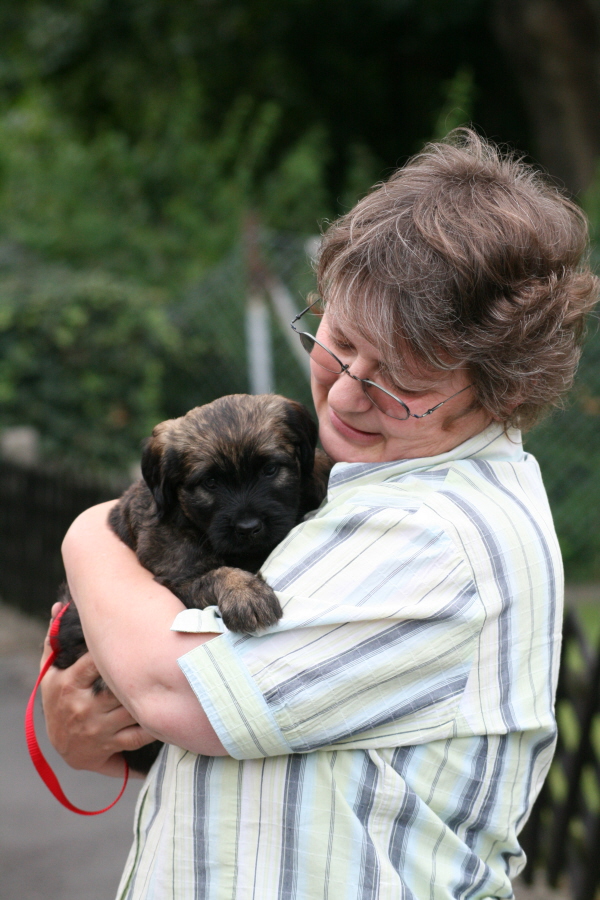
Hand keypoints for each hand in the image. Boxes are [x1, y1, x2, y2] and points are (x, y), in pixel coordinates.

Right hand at [40, 605, 155, 777]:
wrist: (62, 748)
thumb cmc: (58, 703)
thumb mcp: (50, 675)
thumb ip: (55, 642)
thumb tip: (59, 606)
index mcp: (69, 684)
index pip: (91, 664)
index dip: (110, 651)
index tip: (133, 636)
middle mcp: (83, 706)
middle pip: (115, 687)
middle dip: (137, 674)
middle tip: (162, 656)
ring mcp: (98, 727)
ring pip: (130, 709)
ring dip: (150, 696)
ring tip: (171, 678)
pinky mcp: (111, 744)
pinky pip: (138, 735)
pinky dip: (154, 724)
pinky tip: (168, 708)